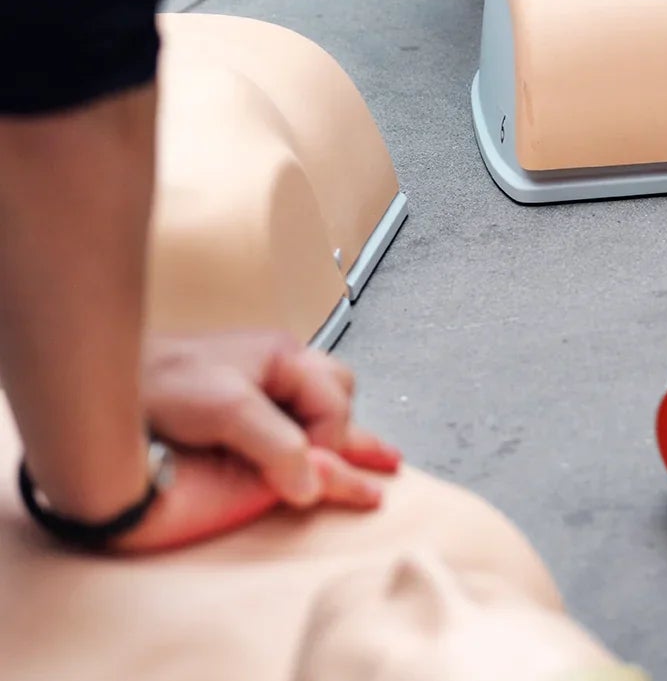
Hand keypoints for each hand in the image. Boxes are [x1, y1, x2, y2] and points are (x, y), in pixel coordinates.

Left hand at [114, 332, 401, 552]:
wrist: (111, 398)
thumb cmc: (162, 382)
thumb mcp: (228, 407)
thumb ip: (276, 444)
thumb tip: (313, 485)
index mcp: (281, 357)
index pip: (334, 400)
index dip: (330, 439)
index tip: (312, 471)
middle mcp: (278, 376)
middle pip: (338, 397)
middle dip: (348, 430)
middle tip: (364, 464)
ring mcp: (262, 402)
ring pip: (324, 412)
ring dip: (345, 439)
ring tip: (380, 464)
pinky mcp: (243, 429)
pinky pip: (296, 434)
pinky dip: (322, 450)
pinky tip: (340, 467)